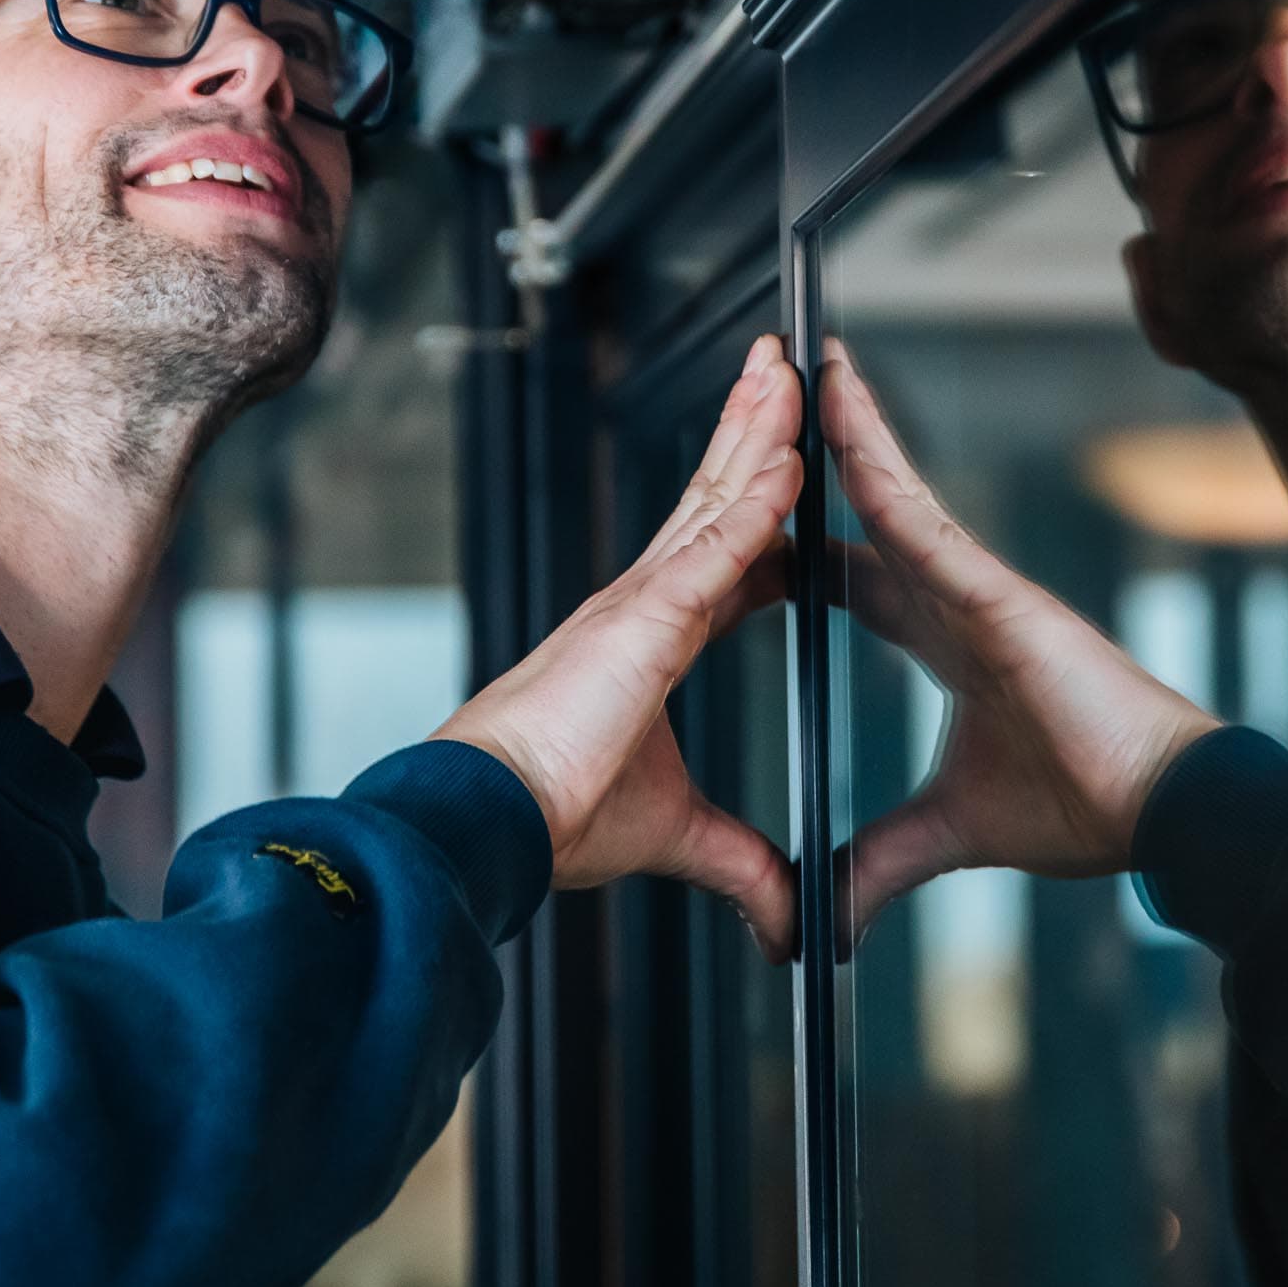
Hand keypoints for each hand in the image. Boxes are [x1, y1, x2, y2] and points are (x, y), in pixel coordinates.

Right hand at [439, 334, 801, 958]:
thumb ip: (738, 863)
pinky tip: (793, 465)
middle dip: (754, 429)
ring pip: (717, 500)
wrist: (490, 825)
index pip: (725, 554)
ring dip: (760, 433)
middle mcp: (645, 603)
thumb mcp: (676, 836)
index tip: (797, 470)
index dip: (762, 508)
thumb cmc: (552, 817)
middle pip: (717, 496)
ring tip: (793, 372)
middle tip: (787, 370)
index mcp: (652, 639)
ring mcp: (640, 603)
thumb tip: (785, 916)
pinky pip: (714, 550)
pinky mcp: (640, 622)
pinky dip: (757, 506)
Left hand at [829, 344, 1222, 937]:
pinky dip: (880, 472)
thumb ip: (881, 861)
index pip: (860, 582)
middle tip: (770, 402)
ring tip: (805, 369)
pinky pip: (924, 521)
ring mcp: (981, 589)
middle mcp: (959, 602)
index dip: (807, 554)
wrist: (1162, 812)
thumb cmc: (1086, 808)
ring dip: (848, 430)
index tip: (757, 529)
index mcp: (949, 643)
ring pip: (894, 495)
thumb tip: (823, 917)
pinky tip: (840, 430)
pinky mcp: (1003, 592)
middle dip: (821, 458)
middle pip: (870, 515)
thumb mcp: (950, 835)